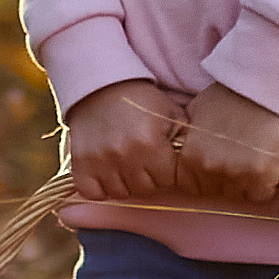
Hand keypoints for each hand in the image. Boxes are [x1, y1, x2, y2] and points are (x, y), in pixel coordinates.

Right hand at [64, 81, 183, 203]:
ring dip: (124, 183)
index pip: (167, 180)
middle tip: (142, 161)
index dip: (166, 171)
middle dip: (147, 178)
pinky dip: (99, 188)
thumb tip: (198, 160)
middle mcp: (125, 155)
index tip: (160, 159)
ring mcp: (100, 161)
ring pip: (120, 193)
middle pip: (144, 190)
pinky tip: (105, 173)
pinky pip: (92, 193)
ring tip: (125, 164)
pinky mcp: (80, 163)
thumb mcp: (171, 112)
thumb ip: (186, 138)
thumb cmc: (140, 100)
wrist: (101, 86)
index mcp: (151, 143)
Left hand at [173, 84, 278, 207]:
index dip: (205, 178)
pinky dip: (263, 186)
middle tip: (237, 162)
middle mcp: (210, 168)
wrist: (258, 86)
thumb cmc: (226, 96)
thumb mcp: (194, 115)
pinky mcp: (261, 175)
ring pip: (238, 195)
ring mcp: (236, 173)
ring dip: (244, 184)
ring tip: (251, 162)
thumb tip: (183, 154)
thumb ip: (188, 141)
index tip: (216, 168)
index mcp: (191, 156)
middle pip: (215, 192)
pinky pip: (260, 195)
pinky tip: (265, 168)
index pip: (193, 187)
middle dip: (224, 181)